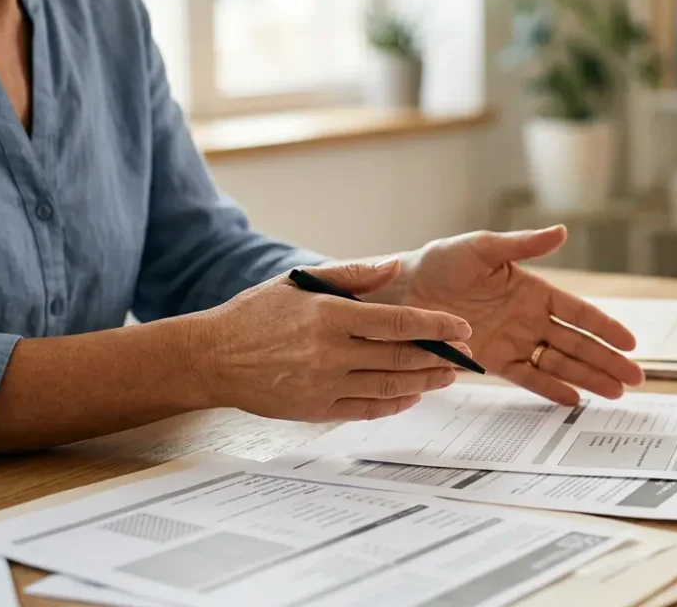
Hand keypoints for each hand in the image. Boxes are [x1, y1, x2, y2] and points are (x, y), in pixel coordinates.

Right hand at [191, 261, 473, 421]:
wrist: (212, 357)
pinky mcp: (316, 409)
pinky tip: (413, 396)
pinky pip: (366, 409)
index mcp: (330, 316)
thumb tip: (396, 266)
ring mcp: (324, 384)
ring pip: (389, 386)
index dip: (436, 326)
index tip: (461, 327)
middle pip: (400, 357)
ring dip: (425, 382)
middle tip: (464, 355)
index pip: (398, 322)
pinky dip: (395, 404)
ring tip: (448, 376)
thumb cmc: (256, 315)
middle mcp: (330, 353)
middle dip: (439, 356)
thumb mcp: (300, 281)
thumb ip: (352, 275)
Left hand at [388, 226, 644, 404]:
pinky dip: (550, 388)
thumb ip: (523, 244)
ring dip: (588, 378)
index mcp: (532, 290)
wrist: (402, 290)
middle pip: (577, 343)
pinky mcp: (492, 361)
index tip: (630, 342)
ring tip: (615, 393)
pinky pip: (527, 377)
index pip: (578, 313)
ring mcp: (513, 341)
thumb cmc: (440, 262)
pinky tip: (573, 400)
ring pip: (559, 363)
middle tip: (635, 379)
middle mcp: (528, 318)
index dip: (605, 327)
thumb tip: (562, 232)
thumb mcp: (483, 247)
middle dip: (607, 361)